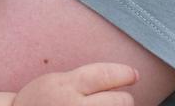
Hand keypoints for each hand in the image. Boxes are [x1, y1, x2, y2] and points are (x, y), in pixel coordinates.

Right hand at [12, 63, 137, 105]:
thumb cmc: (41, 101)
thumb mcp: (59, 80)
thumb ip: (87, 78)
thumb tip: (125, 76)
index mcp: (68, 85)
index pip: (107, 76)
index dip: (125, 74)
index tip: (133, 75)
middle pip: (121, 101)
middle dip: (122, 98)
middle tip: (115, 98)